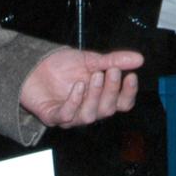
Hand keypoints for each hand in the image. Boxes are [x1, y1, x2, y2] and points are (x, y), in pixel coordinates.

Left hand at [19, 48, 142, 127]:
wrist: (36, 64)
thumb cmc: (64, 66)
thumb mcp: (92, 59)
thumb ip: (115, 60)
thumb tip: (140, 59)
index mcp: (101, 98)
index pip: (122, 103)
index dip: (128, 93)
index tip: (131, 76)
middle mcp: (89, 109)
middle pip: (108, 110)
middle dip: (111, 90)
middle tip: (111, 71)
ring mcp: (71, 115)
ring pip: (89, 115)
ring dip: (94, 96)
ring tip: (95, 76)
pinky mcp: (53, 116)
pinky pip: (67, 115)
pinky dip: (74, 101)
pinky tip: (78, 86)